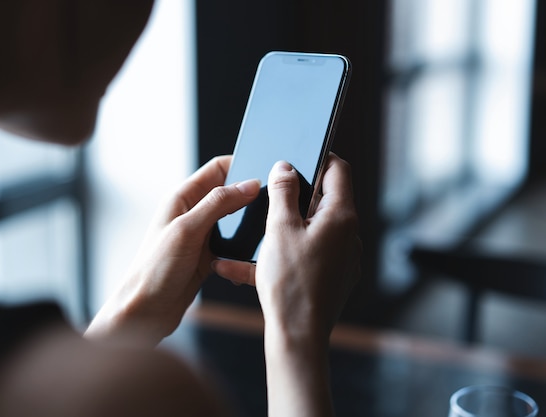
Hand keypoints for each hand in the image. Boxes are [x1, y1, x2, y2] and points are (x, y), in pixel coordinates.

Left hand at [85, 156, 260, 344]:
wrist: (145, 311)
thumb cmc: (155, 269)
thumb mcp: (188, 230)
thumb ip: (218, 204)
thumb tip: (249, 184)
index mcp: (183, 198)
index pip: (217, 169)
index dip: (241, 165)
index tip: (265, 172)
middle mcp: (192, 213)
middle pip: (229, 192)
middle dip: (251, 195)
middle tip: (273, 201)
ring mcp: (201, 235)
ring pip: (234, 219)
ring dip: (248, 223)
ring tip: (266, 229)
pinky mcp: (208, 256)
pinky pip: (233, 244)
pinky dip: (244, 247)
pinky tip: (252, 255)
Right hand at [213, 153, 360, 333]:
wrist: (298, 333)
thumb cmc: (290, 281)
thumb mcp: (279, 228)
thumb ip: (282, 192)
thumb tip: (285, 168)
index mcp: (341, 217)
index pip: (339, 170)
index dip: (319, 157)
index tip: (298, 156)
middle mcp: (349, 235)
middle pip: (324, 200)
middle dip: (295, 196)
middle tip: (270, 197)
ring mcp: (343, 257)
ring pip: (312, 229)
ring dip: (285, 227)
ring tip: (256, 235)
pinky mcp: (333, 275)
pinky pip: (308, 254)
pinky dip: (285, 252)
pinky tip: (250, 265)